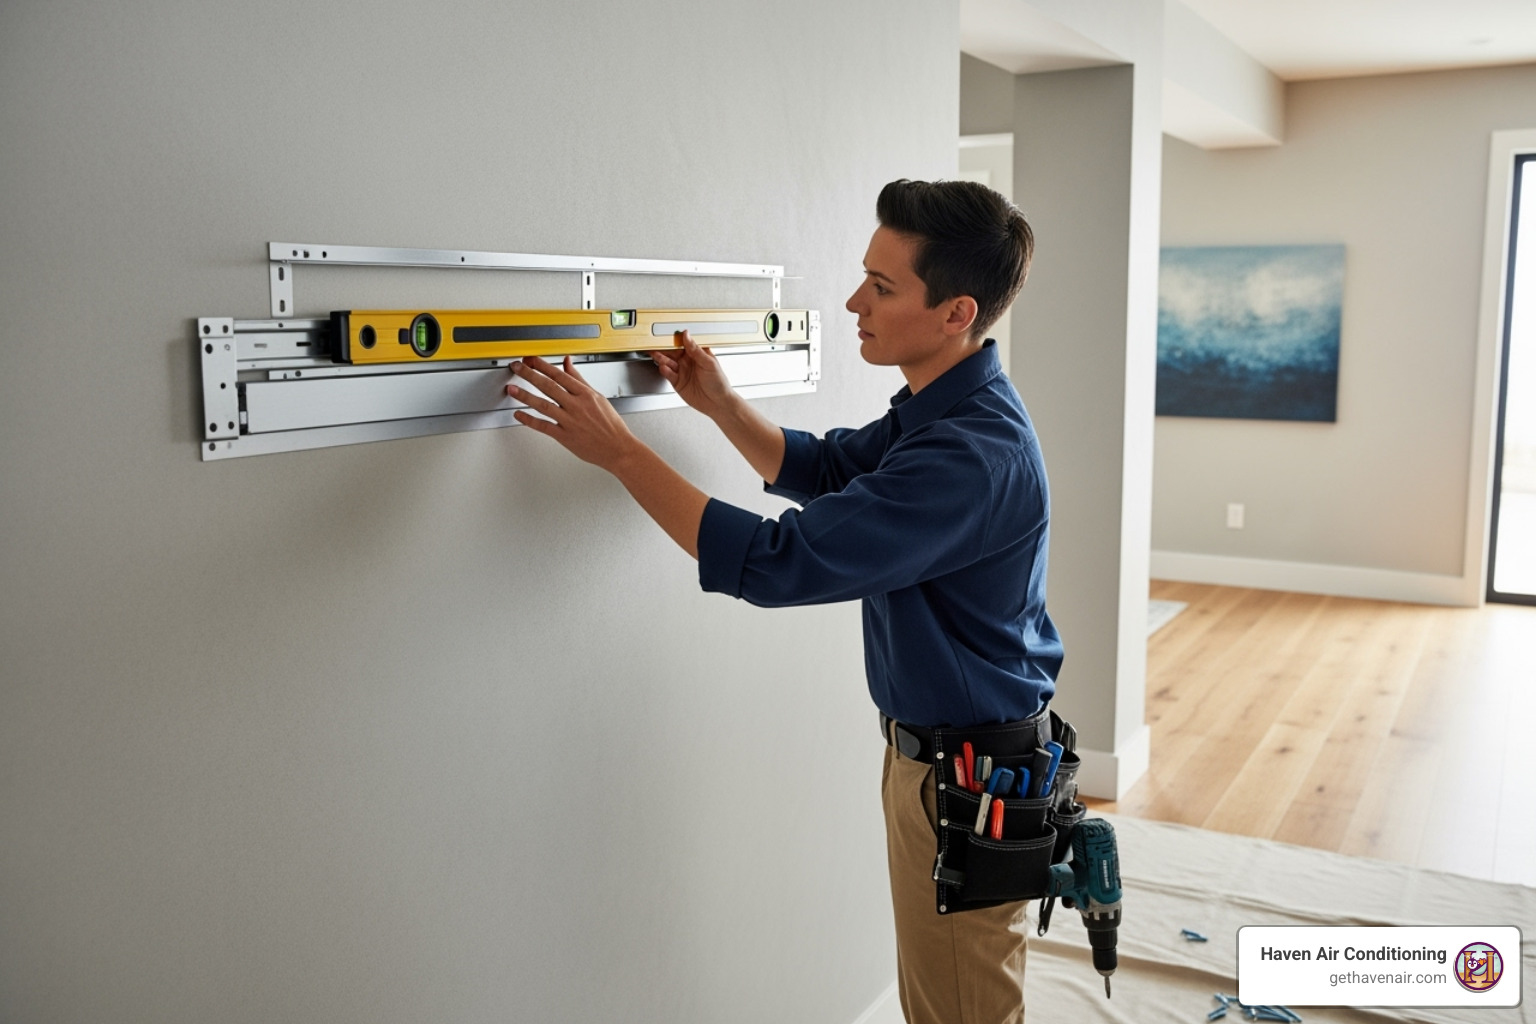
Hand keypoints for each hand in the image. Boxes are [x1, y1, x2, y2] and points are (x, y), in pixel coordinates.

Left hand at [507, 356, 640, 470]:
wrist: (618, 448)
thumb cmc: (610, 425)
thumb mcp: (597, 397)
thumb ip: (579, 379)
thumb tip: (567, 363)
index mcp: (585, 394)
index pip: (560, 375)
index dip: (543, 365)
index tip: (531, 360)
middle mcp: (577, 406)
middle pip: (548, 386)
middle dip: (530, 375)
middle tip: (517, 368)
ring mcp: (570, 421)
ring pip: (543, 405)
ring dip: (525, 396)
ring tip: (511, 389)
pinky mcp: (565, 436)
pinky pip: (544, 426)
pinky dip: (529, 420)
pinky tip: (519, 415)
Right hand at [651, 330, 736, 419]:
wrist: (717, 403)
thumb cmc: (718, 382)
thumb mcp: (709, 363)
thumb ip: (696, 349)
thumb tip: (687, 335)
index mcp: (697, 354)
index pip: (683, 343)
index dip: (674, 339)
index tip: (666, 335)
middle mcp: (688, 362)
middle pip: (672, 352)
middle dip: (664, 348)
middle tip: (655, 344)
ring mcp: (682, 372)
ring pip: (668, 362)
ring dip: (662, 358)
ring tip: (657, 355)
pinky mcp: (677, 382)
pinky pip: (668, 374)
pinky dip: (664, 370)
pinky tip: (663, 367)